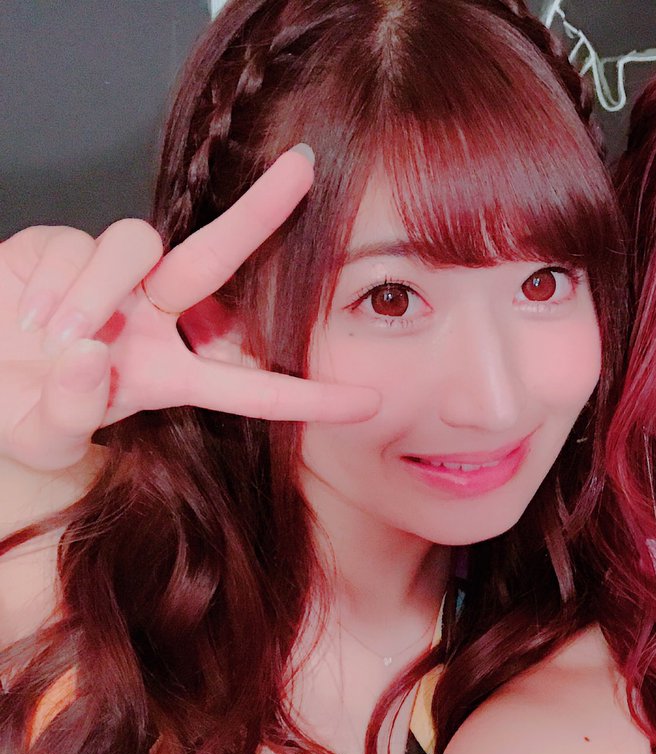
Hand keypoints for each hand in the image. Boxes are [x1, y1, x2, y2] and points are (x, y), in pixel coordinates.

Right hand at [0, 146, 380, 471]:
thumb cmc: (16, 412)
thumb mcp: (39, 437)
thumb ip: (65, 415)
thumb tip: (90, 357)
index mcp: (167, 375)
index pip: (250, 388)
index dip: (310, 397)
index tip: (372, 401)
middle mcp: (151, 320)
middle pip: (216, 258)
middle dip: (262, 210)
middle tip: (305, 167)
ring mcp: (109, 280)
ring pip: (136, 246)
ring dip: (95, 289)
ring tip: (51, 335)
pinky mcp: (60, 246)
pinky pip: (75, 245)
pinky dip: (51, 281)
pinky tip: (22, 314)